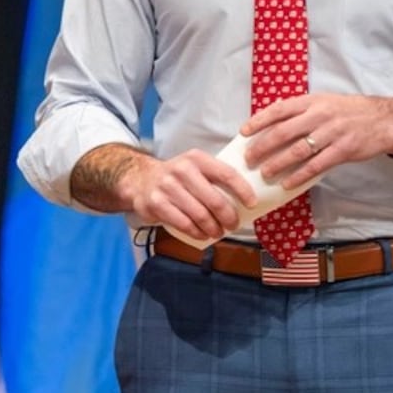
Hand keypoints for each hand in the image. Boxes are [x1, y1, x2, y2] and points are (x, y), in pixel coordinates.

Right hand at [111, 148, 258, 244]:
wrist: (139, 179)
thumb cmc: (177, 177)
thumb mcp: (194, 167)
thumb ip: (214, 178)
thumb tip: (244, 200)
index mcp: (196, 158)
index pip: (226, 173)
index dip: (243, 190)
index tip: (252, 204)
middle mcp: (181, 169)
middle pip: (214, 199)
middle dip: (228, 217)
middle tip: (233, 225)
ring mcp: (167, 186)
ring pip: (200, 214)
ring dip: (213, 228)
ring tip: (218, 232)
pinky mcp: (156, 203)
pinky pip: (183, 223)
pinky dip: (196, 232)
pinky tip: (202, 234)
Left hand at [239, 94, 392, 188]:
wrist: (383, 119)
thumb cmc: (348, 111)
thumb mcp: (324, 102)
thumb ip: (301, 111)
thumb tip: (272, 123)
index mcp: (312, 101)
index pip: (279, 110)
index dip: (259, 121)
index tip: (243, 132)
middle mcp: (319, 115)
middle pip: (284, 132)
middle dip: (263, 146)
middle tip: (249, 159)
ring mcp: (332, 133)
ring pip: (297, 150)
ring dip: (278, 163)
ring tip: (264, 173)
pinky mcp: (343, 150)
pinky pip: (316, 165)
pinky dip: (299, 176)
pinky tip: (287, 183)